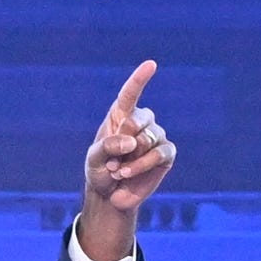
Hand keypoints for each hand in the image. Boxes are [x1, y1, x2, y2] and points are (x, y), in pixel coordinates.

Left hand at [73, 62, 177, 260]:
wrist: (110, 195)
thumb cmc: (100, 171)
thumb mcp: (94, 158)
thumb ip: (108, 145)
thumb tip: (132, 142)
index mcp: (121, 115)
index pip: (131, 93)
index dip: (140, 78)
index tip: (151, 65)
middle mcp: (141, 122)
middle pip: (138, 119)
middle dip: (124, 140)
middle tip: (113, 158)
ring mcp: (156, 137)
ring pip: (149, 139)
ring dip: (131, 158)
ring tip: (119, 169)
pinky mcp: (166, 154)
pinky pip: (159, 153)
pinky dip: (143, 164)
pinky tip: (128, 173)